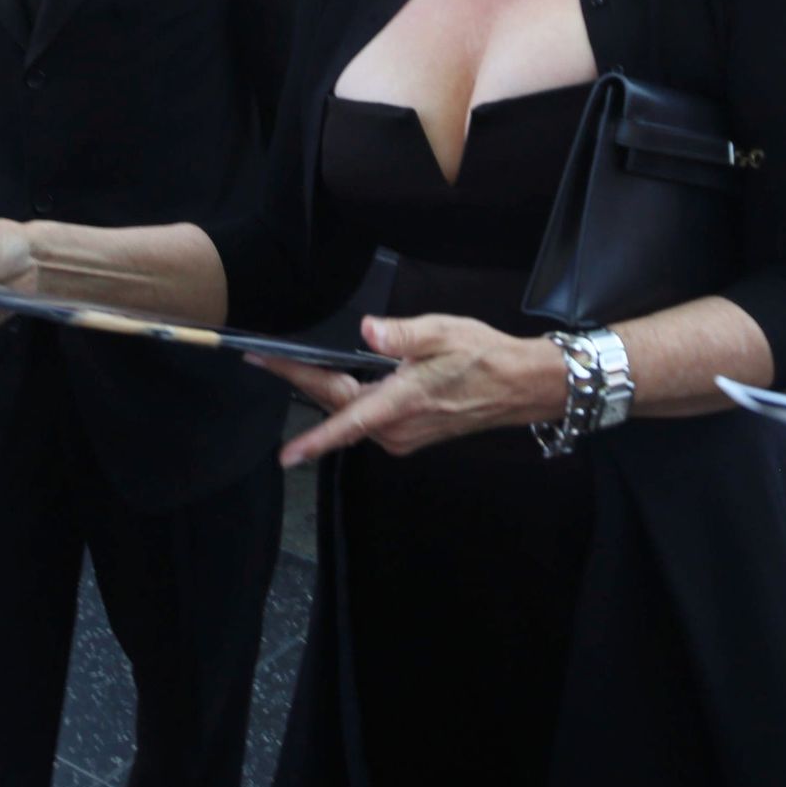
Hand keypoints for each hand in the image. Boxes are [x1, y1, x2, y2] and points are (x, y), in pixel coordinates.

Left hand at [252, 314, 566, 466]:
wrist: (518, 386)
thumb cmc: (484, 355)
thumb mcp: (444, 332)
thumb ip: (403, 333)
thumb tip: (367, 331)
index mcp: (402, 403)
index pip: (348, 422)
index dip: (314, 440)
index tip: (284, 455)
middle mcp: (397, 428)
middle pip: (338, 407)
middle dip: (303, 382)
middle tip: (266, 358)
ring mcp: (401, 436)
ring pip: (351, 413)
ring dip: (327, 390)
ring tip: (299, 363)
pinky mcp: (407, 436)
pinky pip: (367, 418)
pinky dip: (350, 399)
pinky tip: (346, 377)